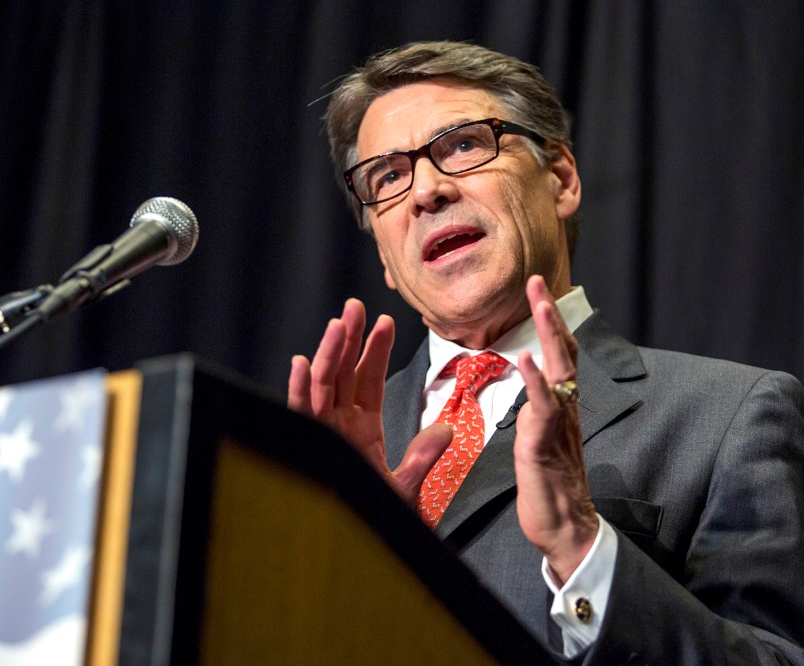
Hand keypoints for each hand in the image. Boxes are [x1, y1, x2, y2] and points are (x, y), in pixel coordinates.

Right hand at [287, 299, 451, 502]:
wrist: (357, 554)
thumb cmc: (378, 522)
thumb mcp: (406, 486)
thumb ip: (424, 456)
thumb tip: (448, 427)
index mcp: (361, 430)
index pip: (369, 381)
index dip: (376, 351)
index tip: (386, 322)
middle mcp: (338, 427)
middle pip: (342, 374)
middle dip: (349, 339)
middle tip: (356, 305)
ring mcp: (322, 436)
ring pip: (322, 386)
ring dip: (329, 353)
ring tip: (339, 322)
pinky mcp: (309, 449)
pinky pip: (300, 416)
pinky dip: (299, 390)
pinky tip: (300, 362)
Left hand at [515, 276, 598, 584]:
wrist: (564, 527)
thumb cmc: (551, 486)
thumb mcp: (539, 439)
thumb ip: (538, 412)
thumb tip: (532, 390)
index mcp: (561, 406)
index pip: (559, 355)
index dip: (550, 323)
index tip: (539, 292)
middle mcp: (565, 408)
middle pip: (562, 352)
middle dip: (548, 314)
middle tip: (537, 281)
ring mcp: (558, 424)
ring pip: (558, 371)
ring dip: (548, 335)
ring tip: (539, 303)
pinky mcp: (544, 444)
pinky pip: (543, 409)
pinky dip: (536, 383)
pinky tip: (527, 360)